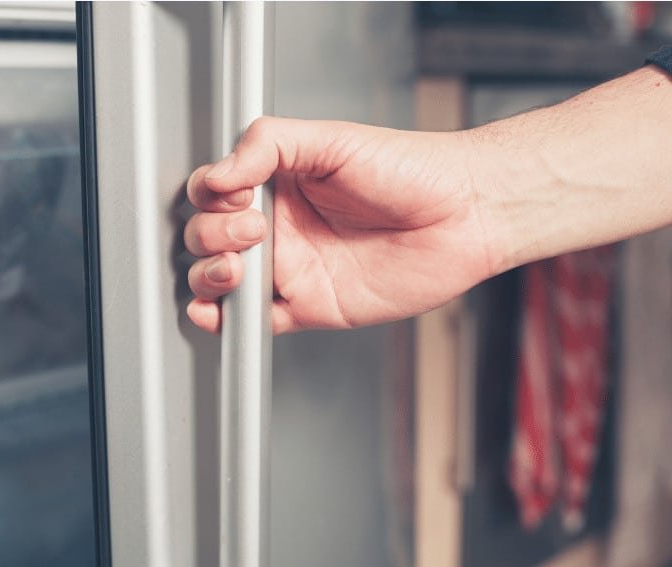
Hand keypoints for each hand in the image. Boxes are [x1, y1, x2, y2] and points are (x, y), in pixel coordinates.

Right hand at [184, 117, 498, 333]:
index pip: (214, 193)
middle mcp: (280, 225)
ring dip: (209, 277)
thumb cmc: (411, 170)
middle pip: (208, 238)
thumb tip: (218, 174)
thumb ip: (267, 145)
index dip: (210, 197)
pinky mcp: (310, 306)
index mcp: (278, 182)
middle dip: (212, 237)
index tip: (233, 194)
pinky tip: (219, 312)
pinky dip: (228, 323)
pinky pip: (257, 321)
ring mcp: (292, 267)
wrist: (462, 215)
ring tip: (236, 268)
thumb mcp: (331, 138)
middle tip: (254, 229)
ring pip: (221, 282)